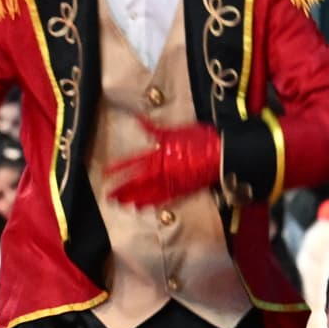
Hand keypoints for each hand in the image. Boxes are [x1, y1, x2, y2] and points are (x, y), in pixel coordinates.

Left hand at [100, 120, 221, 207]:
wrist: (222, 154)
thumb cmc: (201, 140)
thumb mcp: (175, 130)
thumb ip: (154, 129)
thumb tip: (138, 120)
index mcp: (159, 154)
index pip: (133, 162)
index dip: (119, 168)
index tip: (107, 172)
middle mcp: (162, 170)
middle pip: (136, 182)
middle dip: (122, 189)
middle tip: (109, 196)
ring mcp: (171, 183)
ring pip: (147, 193)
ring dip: (132, 198)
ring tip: (120, 204)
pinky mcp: (181, 191)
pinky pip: (162, 199)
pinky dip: (150, 203)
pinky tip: (141, 207)